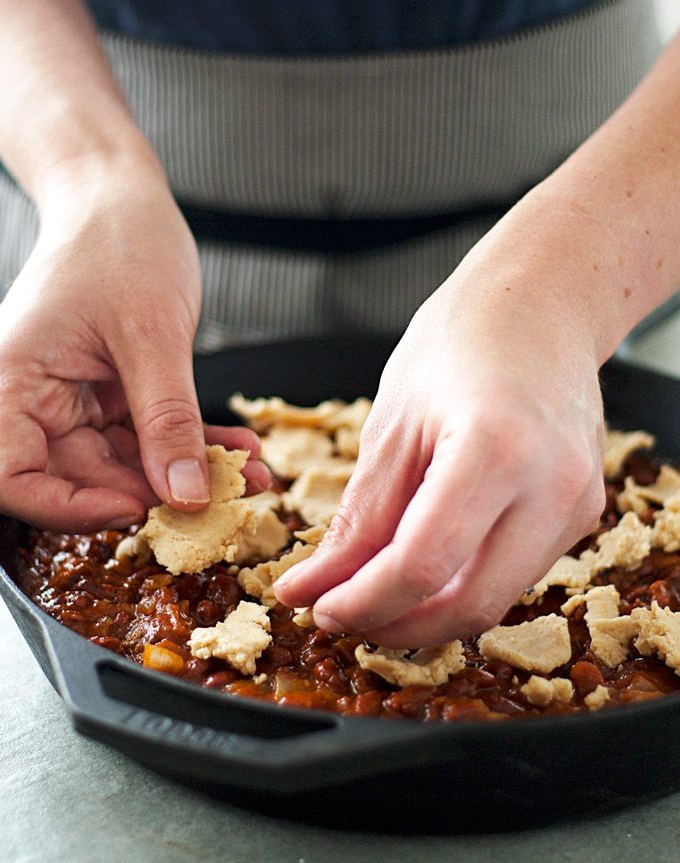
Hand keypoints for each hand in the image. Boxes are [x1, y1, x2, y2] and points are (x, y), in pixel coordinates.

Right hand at [0, 157, 268, 530]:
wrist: (125, 202)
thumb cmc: (120, 243)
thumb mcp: (151, 335)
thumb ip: (167, 419)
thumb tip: (185, 494)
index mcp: (13, 380)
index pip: (13, 476)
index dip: (66, 507)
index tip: (133, 509)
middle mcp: (37, 399)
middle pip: (78, 479)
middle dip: (151, 494)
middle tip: (214, 501)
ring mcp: (77, 401)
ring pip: (126, 464)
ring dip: (187, 474)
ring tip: (247, 477)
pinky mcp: (114, 397)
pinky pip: (152, 438)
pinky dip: (195, 446)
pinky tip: (239, 450)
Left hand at [275, 211, 606, 645]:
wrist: (539, 308)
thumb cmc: (458, 344)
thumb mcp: (391, 426)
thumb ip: (357, 519)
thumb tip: (315, 588)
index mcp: (496, 449)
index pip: (422, 564)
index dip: (362, 601)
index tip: (316, 608)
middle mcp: (554, 486)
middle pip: (469, 603)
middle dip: (395, 625)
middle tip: (341, 615)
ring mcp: (579, 503)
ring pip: (496, 598)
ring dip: (428, 611)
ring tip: (373, 590)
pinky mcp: (584, 512)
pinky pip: (515, 571)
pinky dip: (462, 581)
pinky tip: (423, 565)